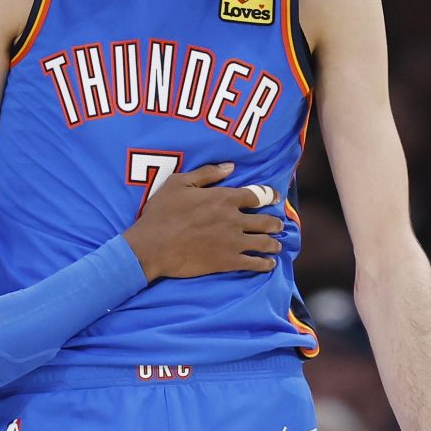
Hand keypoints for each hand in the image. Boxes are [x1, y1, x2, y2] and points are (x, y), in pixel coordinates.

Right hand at [123, 162, 283, 280]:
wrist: (152, 247)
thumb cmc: (161, 213)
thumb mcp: (178, 183)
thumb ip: (207, 173)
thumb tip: (230, 167)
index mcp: (224, 198)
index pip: (256, 195)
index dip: (270, 195)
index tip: (276, 197)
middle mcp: (234, 219)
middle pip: (266, 221)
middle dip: (275, 223)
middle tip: (278, 225)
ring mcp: (233, 242)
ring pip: (264, 242)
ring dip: (274, 243)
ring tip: (277, 245)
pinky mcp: (227, 262)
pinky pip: (254, 263)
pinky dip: (265, 264)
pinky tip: (269, 264)